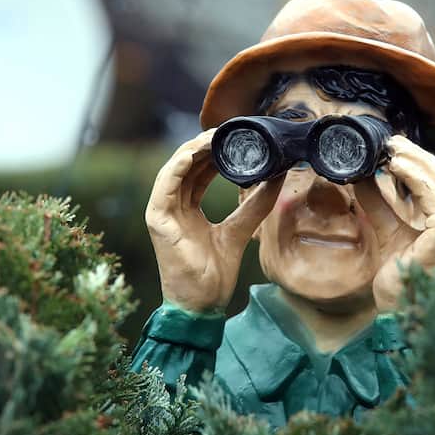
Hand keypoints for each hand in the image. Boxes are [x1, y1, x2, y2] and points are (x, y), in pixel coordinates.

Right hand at [145, 130, 283, 312]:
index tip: (236, 137)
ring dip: (192, 149)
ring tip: (214, 135)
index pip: (199, 171)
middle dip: (205, 145)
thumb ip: (255, 206)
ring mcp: (162, 213)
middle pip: (187, 166)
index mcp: (188, 209)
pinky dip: (177, 167)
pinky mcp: (157, 220)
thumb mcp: (240, 231)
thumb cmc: (214, 275)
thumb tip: (277, 178)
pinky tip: (193, 154)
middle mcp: (173, 207)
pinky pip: (164, 186)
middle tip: (229, 129)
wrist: (202, 305)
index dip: (214, 152)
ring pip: (174, 169)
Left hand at [353, 135, 434, 311]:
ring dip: (413, 159)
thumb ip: (378, 205)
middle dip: (414, 154)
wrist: (401, 309)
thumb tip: (361, 177)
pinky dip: (414, 175)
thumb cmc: (400, 278)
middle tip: (388, 141)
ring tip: (390, 148)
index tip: (390, 147)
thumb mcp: (385, 231)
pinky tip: (396, 164)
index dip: (415, 160)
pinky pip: (433, 193)